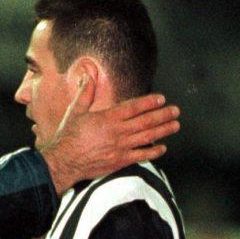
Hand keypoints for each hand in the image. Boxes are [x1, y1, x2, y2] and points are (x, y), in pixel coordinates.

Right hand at [40, 77, 180, 194]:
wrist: (63, 162)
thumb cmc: (67, 138)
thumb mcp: (75, 113)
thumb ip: (85, 94)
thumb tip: (87, 76)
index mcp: (107, 118)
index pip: (134, 107)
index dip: (150, 102)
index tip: (161, 99)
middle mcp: (117, 132)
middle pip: (146, 121)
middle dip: (163, 115)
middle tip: (176, 111)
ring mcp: (120, 148)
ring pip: (147, 137)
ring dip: (163, 130)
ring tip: (175, 125)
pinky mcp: (119, 162)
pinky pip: (141, 156)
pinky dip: (153, 152)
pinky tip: (162, 148)